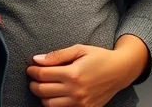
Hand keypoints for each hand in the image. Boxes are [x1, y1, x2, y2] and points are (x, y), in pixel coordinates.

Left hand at [26, 38, 148, 106]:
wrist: (120, 71)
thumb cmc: (100, 57)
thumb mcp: (80, 49)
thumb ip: (58, 55)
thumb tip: (37, 60)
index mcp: (73, 73)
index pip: (43, 75)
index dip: (33, 71)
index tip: (31, 68)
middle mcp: (75, 90)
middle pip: (42, 90)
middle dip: (34, 83)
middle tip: (34, 77)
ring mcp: (79, 103)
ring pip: (49, 104)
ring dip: (42, 95)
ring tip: (44, 87)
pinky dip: (54, 104)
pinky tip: (55, 95)